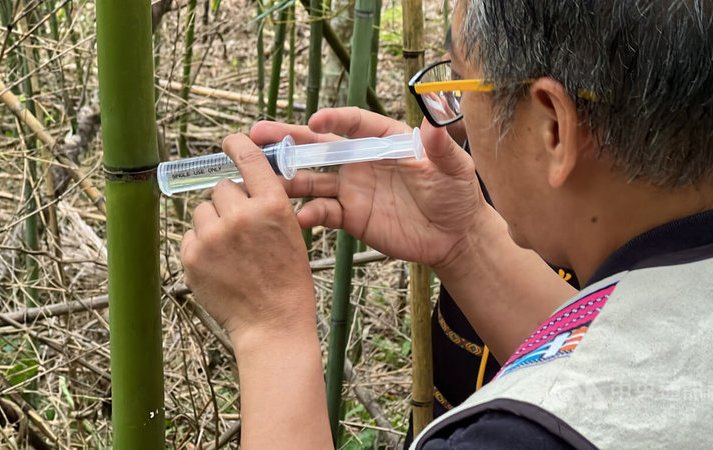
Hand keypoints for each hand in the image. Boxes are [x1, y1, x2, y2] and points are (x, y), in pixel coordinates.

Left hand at [180, 134, 315, 339]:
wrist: (273, 323)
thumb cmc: (287, 280)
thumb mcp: (290, 232)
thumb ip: (265, 204)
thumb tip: (240, 183)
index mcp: (272, 205)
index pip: (249, 157)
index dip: (237, 144)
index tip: (229, 141)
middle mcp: (242, 215)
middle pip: (222, 187)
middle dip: (229, 202)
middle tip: (241, 226)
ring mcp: (214, 236)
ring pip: (203, 210)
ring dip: (213, 223)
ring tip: (231, 250)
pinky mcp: (193, 256)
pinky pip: (191, 235)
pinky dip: (202, 246)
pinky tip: (221, 264)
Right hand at [250, 107, 491, 269]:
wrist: (454, 236)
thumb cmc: (456, 194)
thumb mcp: (453, 167)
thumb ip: (439, 146)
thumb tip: (433, 120)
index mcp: (384, 140)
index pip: (353, 123)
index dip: (333, 120)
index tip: (315, 123)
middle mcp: (362, 160)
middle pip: (320, 146)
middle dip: (288, 140)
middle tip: (256, 134)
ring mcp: (353, 188)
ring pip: (313, 178)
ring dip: (287, 177)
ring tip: (261, 178)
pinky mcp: (350, 216)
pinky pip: (324, 212)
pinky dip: (309, 214)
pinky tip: (297, 217)